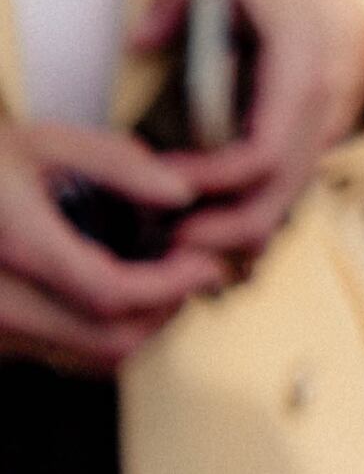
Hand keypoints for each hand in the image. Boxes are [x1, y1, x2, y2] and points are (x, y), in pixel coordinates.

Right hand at [0, 127, 220, 371]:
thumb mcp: (45, 141)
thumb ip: (118, 164)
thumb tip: (181, 193)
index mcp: (16, 245)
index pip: (109, 293)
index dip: (171, 287)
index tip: (207, 262)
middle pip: (108, 342)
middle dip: (167, 312)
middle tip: (197, 272)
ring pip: (90, 359)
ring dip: (144, 328)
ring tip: (170, 279)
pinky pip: (65, 356)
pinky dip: (109, 335)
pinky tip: (129, 291)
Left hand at [141, 0, 363, 271]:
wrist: (341, 0)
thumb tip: (140, 43)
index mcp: (302, 63)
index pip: (265, 149)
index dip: (210, 179)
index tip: (158, 178)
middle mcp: (322, 107)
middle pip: (279, 194)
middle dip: (222, 230)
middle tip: (167, 247)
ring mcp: (324, 134)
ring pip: (287, 207)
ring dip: (235, 239)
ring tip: (178, 249)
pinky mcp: (313, 153)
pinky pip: (285, 202)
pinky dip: (249, 228)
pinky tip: (206, 238)